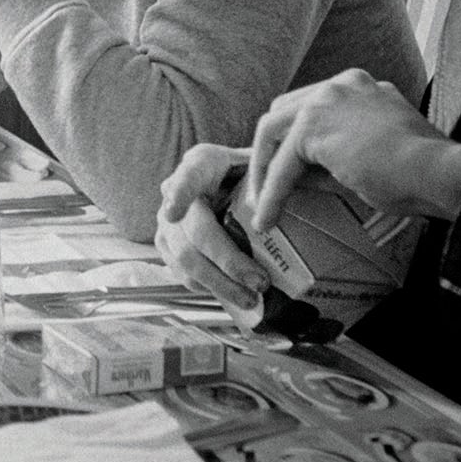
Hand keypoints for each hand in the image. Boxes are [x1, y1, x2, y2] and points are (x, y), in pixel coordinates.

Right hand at [155, 144, 266, 311]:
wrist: (231, 186)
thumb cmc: (251, 177)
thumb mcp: (266, 165)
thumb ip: (276, 177)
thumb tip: (293, 197)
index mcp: (204, 163)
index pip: (189, 173)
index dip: (180, 193)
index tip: (174, 212)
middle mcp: (176, 190)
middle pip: (195, 229)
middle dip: (227, 260)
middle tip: (259, 281)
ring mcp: (167, 221)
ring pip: (186, 257)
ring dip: (220, 283)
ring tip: (250, 298)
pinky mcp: (168, 246)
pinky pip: (183, 273)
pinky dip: (210, 287)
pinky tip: (234, 295)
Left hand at [245, 69, 460, 230]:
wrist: (439, 172)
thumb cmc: (417, 173)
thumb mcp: (364, 161)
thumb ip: (325, 163)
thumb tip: (291, 179)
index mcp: (356, 87)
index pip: (307, 108)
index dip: (289, 140)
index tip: (281, 169)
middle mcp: (338, 85)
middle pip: (282, 112)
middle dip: (268, 151)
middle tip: (261, 186)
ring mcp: (325, 100)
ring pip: (274, 134)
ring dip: (263, 171)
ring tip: (260, 205)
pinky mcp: (315, 127)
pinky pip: (283, 164)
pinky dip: (272, 191)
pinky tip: (268, 215)